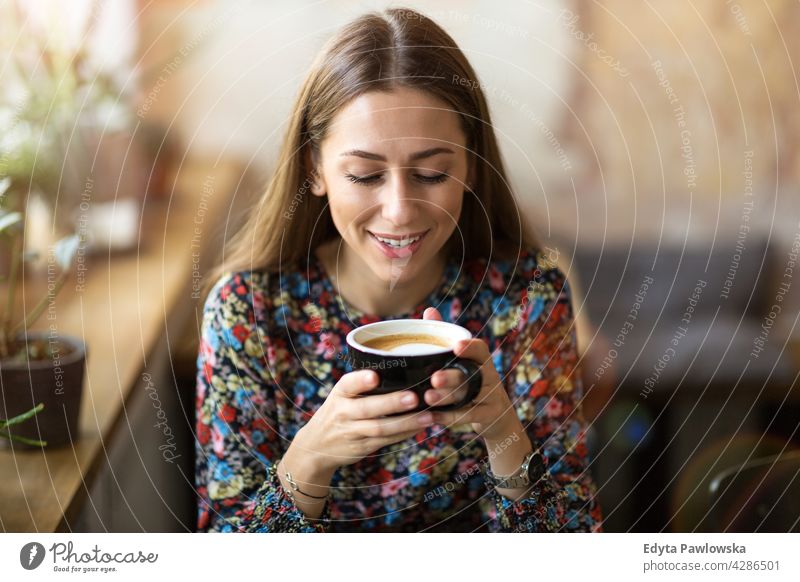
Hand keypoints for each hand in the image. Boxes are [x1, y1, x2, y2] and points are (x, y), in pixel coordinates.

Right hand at [294, 369, 434, 472]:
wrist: (316, 445)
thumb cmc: (339, 411)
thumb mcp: (342, 395)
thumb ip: (362, 385)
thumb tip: (403, 367)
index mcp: (340, 393)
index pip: (348, 384)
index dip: (361, 380)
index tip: (375, 376)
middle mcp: (343, 412)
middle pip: (368, 408)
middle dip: (392, 403)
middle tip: (414, 397)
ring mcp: (352, 432)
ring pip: (380, 428)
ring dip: (406, 422)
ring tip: (428, 416)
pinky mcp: (361, 447)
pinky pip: (386, 440)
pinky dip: (404, 434)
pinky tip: (420, 427)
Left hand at [422, 307, 523, 442]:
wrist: (496, 415)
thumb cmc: (471, 380)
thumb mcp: (461, 361)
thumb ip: (445, 337)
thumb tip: (429, 310)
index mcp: (481, 359)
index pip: (480, 349)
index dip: (470, 347)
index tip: (456, 345)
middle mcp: (490, 376)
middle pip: (472, 375)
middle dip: (452, 377)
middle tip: (434, 377)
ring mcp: (492, 397)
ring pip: (469, 396)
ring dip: (447, 397)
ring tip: (428, 398)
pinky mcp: (489, 416)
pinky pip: (469, 416)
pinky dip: (449, 417)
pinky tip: (431, 417)